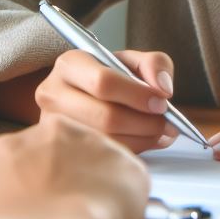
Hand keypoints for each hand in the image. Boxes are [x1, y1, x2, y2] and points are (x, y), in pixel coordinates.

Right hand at [34, 48, 178, 152]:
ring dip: (141, 139)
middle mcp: (53, 94)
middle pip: (104, 116)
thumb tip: (163, 89)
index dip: (138, 95)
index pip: (104, 82)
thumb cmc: (110, 76)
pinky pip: (102, 157)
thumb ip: (155, 64)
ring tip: (160, 133)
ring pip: (104, 140)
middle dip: (144, 122)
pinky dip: (131, 151)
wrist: (82, 96)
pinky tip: (145, 141)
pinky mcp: (62, 151)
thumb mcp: (132, 60)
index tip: (162, 102)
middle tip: (167, 123)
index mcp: (69, 64)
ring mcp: (53, 127)